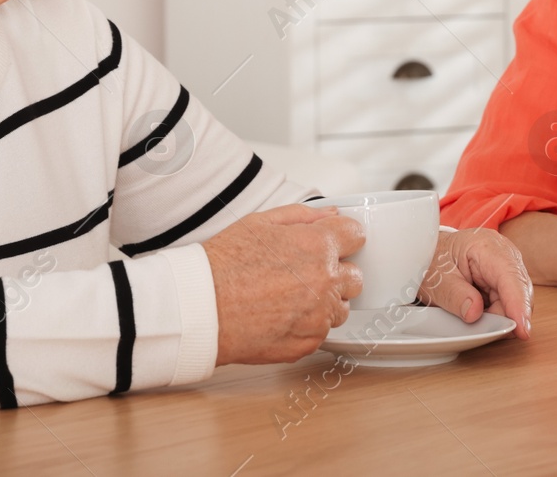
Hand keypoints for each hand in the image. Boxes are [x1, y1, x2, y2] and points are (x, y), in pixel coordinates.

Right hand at [203, 203, 363, 365]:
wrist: (201, 309)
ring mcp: (318, 315)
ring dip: (325, 301)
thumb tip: (329, 214)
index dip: (343, 236)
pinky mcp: (308, 343)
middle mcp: (325, 281)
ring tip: (290, 297)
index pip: (356, 235)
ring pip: (340, 307)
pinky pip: (322, 332)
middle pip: (355, 276)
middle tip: (307, 272)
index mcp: (317, 246)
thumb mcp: (260, 222)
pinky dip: (308, 324)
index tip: (335, 241)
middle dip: (337, 271)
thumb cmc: (223, 267)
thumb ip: (303, 216)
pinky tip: (282, 315)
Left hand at [416, 228, 532, 338]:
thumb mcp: (436, 280)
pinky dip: (496, 312)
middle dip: (505, 315)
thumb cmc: (433, 261)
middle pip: (518, 292)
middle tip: (481, 328)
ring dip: (498, 315)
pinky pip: (508, 302)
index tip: (522, 330)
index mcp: (486, 246)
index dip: (518, 305)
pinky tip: (479, 312)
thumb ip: (454, 297)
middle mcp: (504, 254)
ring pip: (515, 301)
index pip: (510, 277)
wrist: (430, 254)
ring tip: (471, 312)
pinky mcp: (506, 279)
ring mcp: (507, 267)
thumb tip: (474, 314)